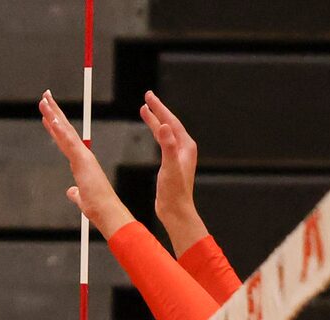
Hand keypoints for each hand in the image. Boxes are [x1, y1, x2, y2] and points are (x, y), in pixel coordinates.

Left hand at [38, 90, 131, 239]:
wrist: (108, 212)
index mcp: (81, 163)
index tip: (48, 115)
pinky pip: (68, 142)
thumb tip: (71, 192)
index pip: (65, 141)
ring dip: (54, 115)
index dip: (56, 127)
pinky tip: (52, 118)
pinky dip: (60, 129)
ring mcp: (82, 156)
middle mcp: (82, 155)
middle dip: (54, 112)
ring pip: (65, 131)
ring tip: (44, 100)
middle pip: (65, 130)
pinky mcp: (82, 160)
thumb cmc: (98, 207)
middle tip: (45, 96)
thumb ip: (76, 194)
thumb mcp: (82, 199)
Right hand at [139, 88, 206, 253]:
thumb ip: (168, 145)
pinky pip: (163, 141)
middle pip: (169, 123)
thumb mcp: (170, 166)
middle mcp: (183, 148)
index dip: (159, 108)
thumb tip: (164, 126)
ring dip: (155, 120)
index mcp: (185, 146)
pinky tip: (152, 131)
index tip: (148, 97)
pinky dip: (155, 133)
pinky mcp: (171, 162)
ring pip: (165, 131)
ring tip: (144, 110)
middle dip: (158, 110)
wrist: (175, 211)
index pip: (171, 121)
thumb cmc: (174, 192)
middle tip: (147, 97)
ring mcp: (178, 155)